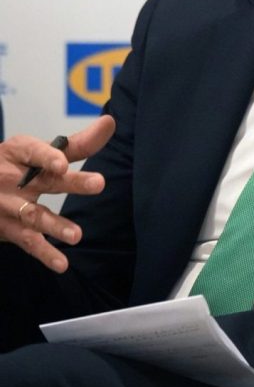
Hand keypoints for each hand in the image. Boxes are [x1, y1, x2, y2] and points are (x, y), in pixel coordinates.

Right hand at [0, 114, 115, 272]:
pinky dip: (44, 253)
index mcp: (19, 152)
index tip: (63, 163)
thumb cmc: (14, 165)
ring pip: (33, 215)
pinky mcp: (8, 229)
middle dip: (71, 182)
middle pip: (44, 180)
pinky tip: (62, 264)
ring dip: (55, 225)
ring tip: (77, 235)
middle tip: (99, 183)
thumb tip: (111, 122)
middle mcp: (13, 178)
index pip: (35, 151)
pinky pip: (27, 242)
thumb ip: (78, 143)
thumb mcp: (39, 150)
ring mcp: (8, 206)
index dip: (48, 157)